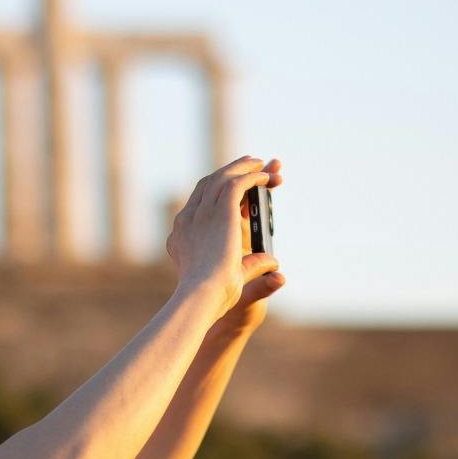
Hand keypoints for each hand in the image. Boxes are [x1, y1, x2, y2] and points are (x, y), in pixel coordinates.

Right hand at [166, 155, 282, 315]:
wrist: (203, 295)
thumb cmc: (212, 295)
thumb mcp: (233, 274)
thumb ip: (252, 266)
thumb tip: (275, 265)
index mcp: (182, 233)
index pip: (198, 202)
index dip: (216, 190)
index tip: (235, 187)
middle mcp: (188, 219)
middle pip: (209, 184)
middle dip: (231, 172)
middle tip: (249, 165)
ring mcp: (202, 213)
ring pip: (221, 178)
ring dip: (241, 168)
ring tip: (258, 163)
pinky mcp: (220, 211)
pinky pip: (237, 184)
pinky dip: (251, 177)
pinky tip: (265, 177)